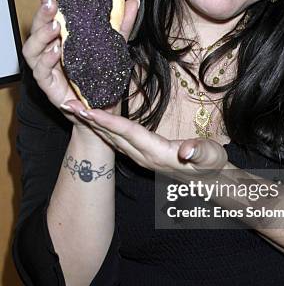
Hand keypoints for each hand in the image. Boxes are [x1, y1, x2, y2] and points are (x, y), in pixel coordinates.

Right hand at [22, 0, 138, 123]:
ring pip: (31, 49)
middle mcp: (51, 51)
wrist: (104, 111)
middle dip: (42, 15)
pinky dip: (46, 60)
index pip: (50, 17)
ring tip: (55, 26)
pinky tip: (57, 51)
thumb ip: (121, 25)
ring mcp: (48, 68)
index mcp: (63, 39)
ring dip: (40, 36)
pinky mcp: (49, 86)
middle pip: (37, 30)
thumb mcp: (115, 47)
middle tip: (52, 4)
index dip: (45, 2)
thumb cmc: (104, 79)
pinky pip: (41, 71)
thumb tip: (133, 1)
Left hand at [60, 105, 229, 176]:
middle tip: (67, 104)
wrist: (212, 181)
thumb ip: (200, 152)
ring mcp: (141, 158)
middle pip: (112, 136)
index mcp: (157, 153)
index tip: (88, 110)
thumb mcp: (211, 156)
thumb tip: (187, 151)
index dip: (108, 121)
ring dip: (92, 124)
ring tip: (75, 109)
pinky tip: (95, 121)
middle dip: (89, 120)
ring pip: (111, 139)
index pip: (128, 133)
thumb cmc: (212, 165)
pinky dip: (103, 128)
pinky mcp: (142, 156)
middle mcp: (144, 157)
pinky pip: (117, 141)